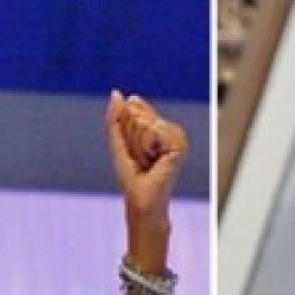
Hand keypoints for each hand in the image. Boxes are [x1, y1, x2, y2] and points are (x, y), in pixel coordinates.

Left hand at [105, 91, 187, 269]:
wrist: (142, 201)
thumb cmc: (132, 178)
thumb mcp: (119, 144)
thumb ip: (115, 119)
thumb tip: (117, 93)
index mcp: (157, 128)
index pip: (134, 109)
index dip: (126, 129)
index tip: (133, 151)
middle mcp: (170, 130)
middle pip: (139, 114)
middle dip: (132, 138)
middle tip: (140, 159)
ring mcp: (176, 137)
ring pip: (146, 122)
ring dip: (139, 145)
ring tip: (147, 161)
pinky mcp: (179, 145)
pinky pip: (153, 130)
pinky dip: (147, 147)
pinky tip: (155, 161)